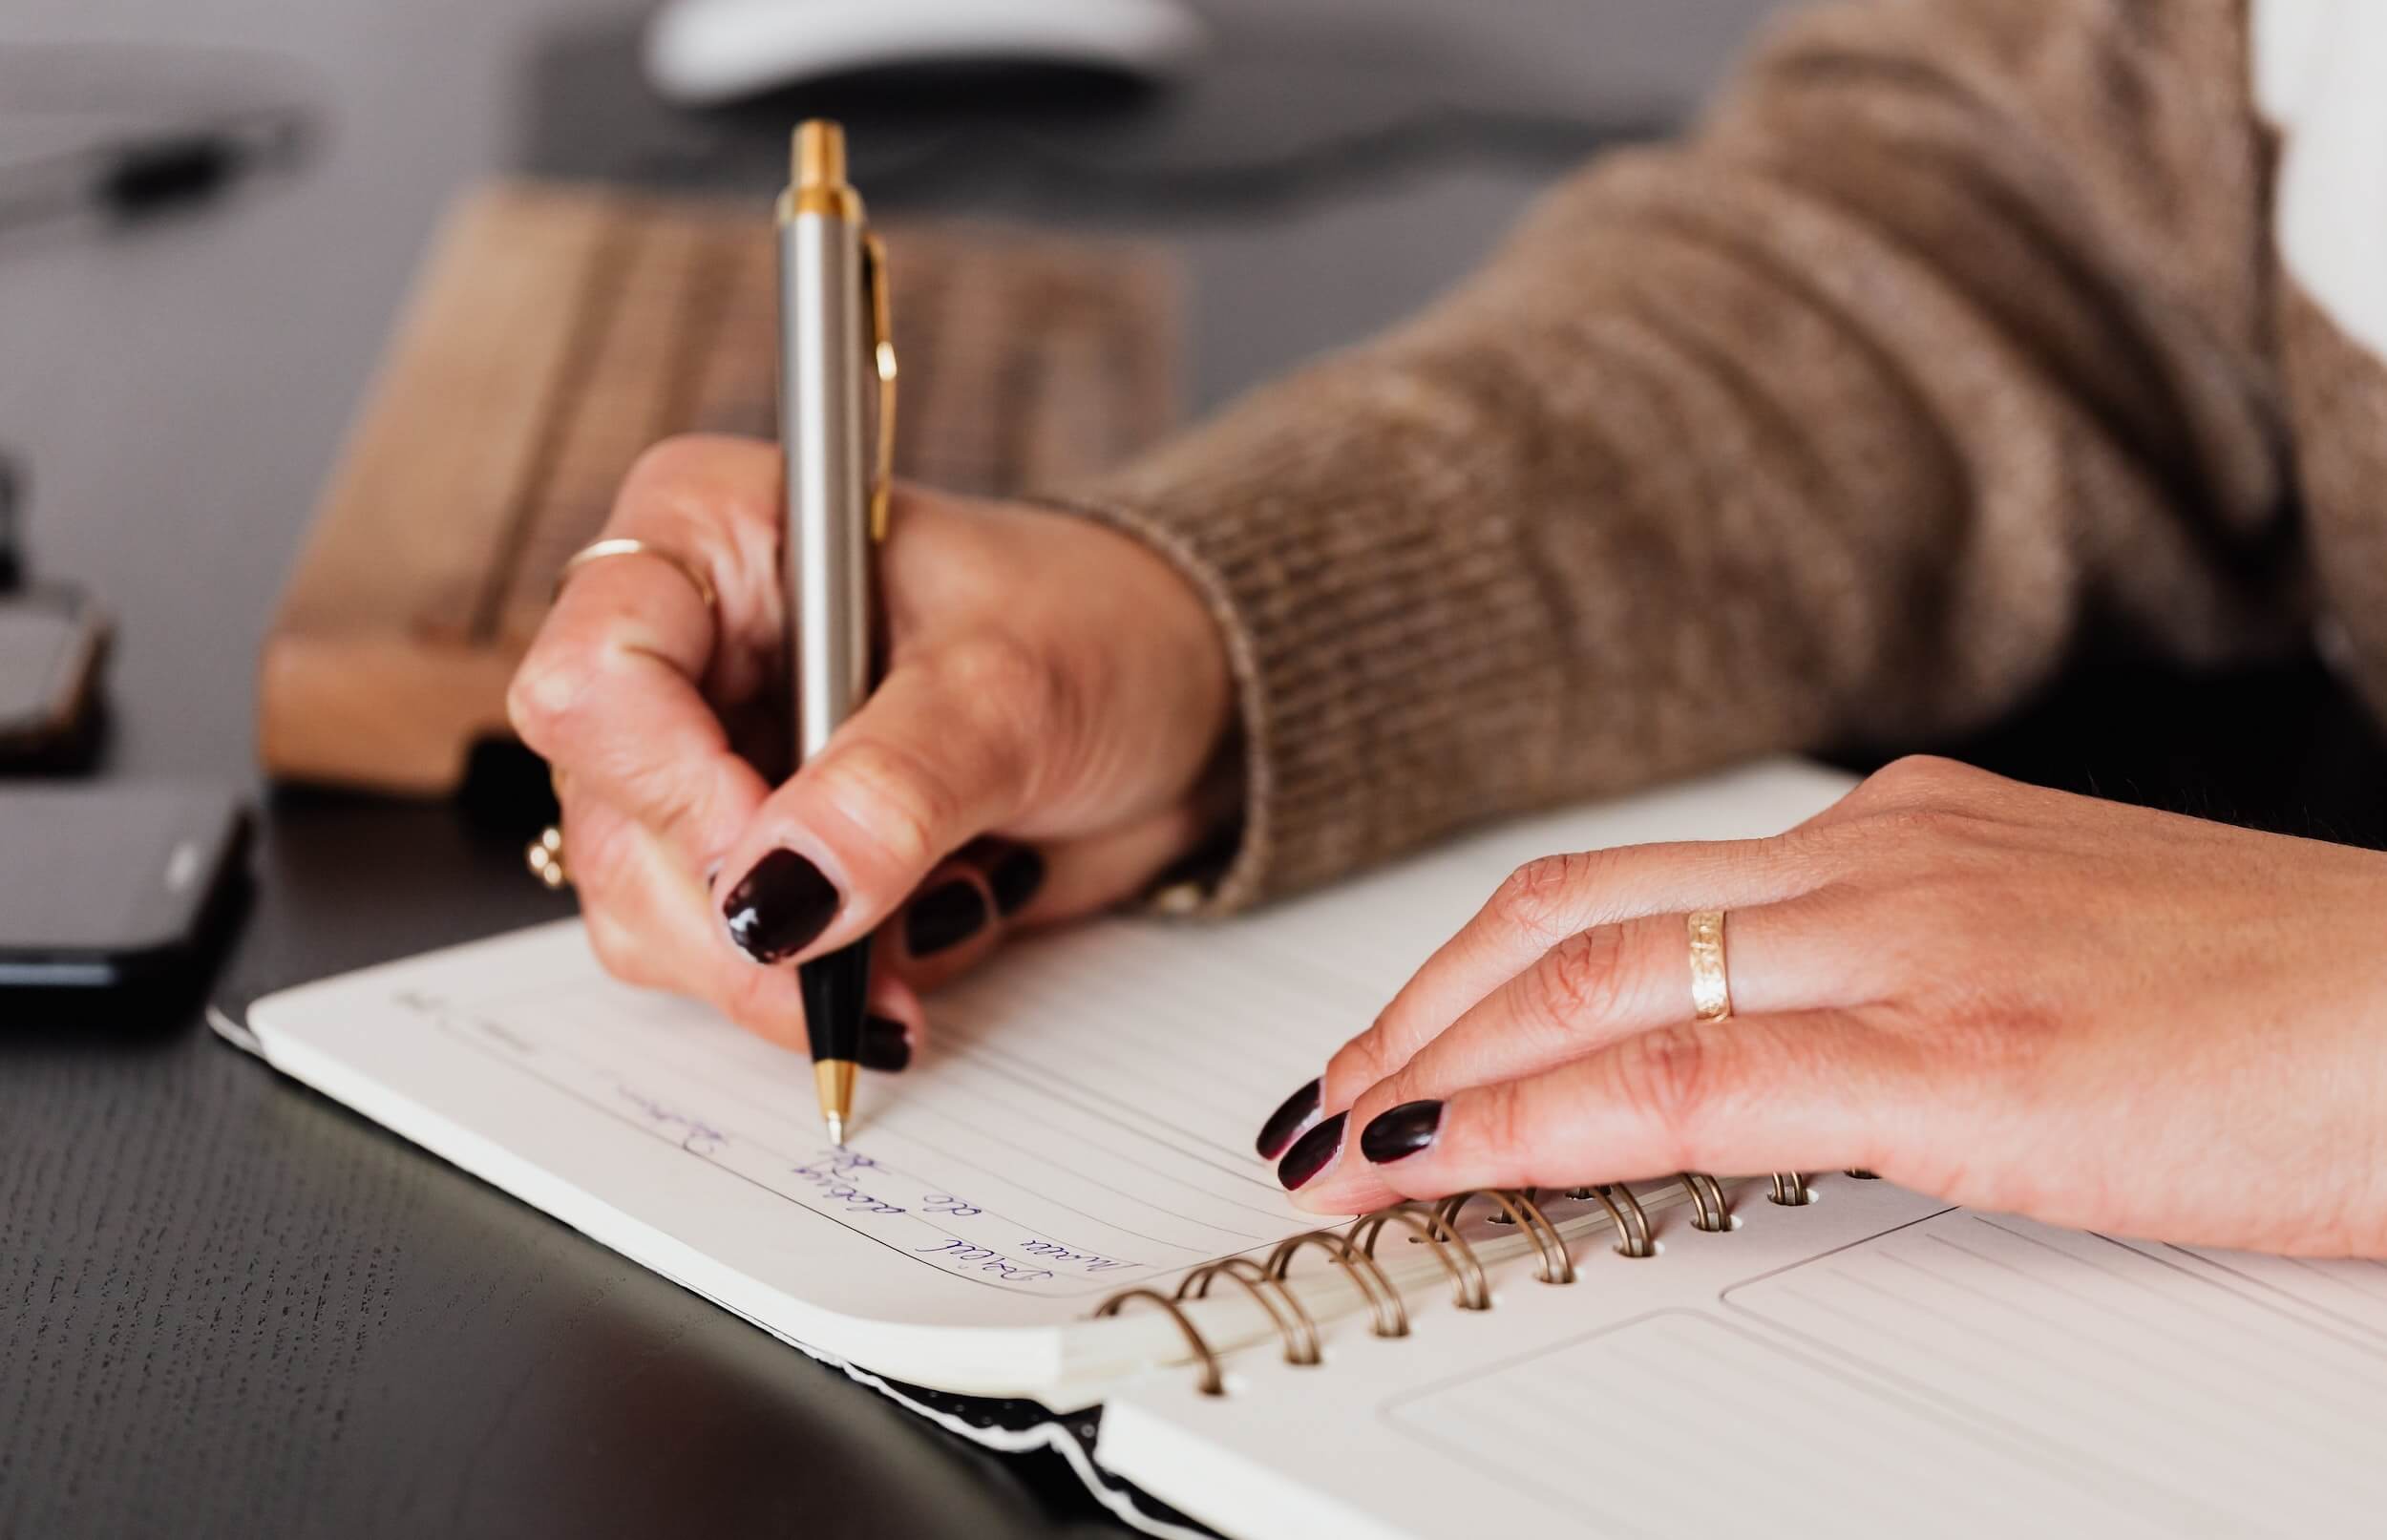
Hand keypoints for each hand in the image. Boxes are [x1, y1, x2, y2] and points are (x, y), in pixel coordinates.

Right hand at [508, 435, 1234, 1055]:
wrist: (1182, 702)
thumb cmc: (1101, 631)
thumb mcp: (1013, 690)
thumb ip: (895, 789)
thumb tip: (780, 901)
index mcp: (713, 535)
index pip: (596, 673)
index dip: (673, 792)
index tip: (785, 872)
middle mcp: (685, 646)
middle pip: (612, 820)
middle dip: (738, 922)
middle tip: (855, 967)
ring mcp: (710, 759)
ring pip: (648, 913)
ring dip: (785, 970)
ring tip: (926, 935)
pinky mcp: (757, 857)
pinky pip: (726, 963)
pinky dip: (824, 985)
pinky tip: (922, 937)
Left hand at [1263, 757, 2386, 1256]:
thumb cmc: (2291, 1009)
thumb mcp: (2056, 967)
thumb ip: (1907, 987)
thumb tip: (1787, 1056)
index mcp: (1899, 839)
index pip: (1624, 891)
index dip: (1476, 971)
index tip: (1398, 1047)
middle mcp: (1878, 863)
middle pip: (1566, 916)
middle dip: (1416, 1012)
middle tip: (1324, 1097)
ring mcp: (1905, 945)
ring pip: (1591, 983)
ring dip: (1435, 1065)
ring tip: (1342, 1142)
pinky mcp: (1953, 1054)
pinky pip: (1683, 1077)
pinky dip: (1532, 1116)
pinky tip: (1444, 1160)